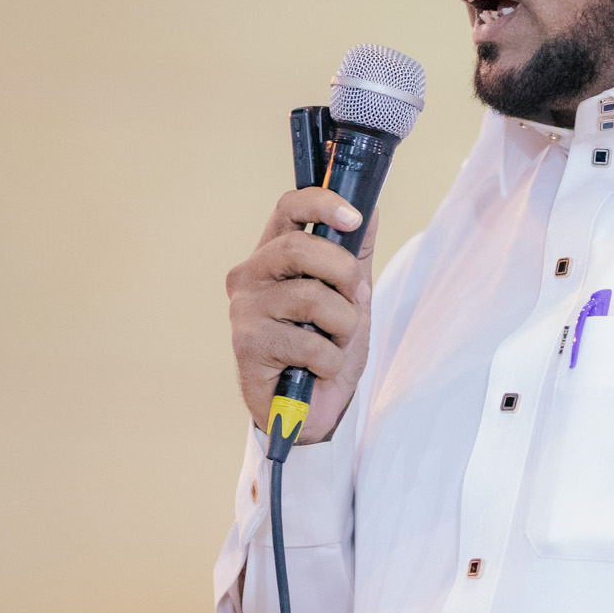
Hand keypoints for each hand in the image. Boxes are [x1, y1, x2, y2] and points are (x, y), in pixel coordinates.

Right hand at [226, 188, 377, 443]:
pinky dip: (329, 360)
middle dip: (343, 275)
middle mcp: (251, 275)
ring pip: (311, 298)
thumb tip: (369, 206)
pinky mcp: (247, 346)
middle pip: (300, 248)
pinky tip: (319, 368)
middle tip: (354, 301)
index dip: (321, 204)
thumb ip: (355, 253)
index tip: (354, 218)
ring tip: (336, 343)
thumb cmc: (324, 347)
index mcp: (274, 254)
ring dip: (343, 326)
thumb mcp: (350, 295)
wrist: (310, 408)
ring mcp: (245, 310)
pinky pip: (309, 343)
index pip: (288, 207)